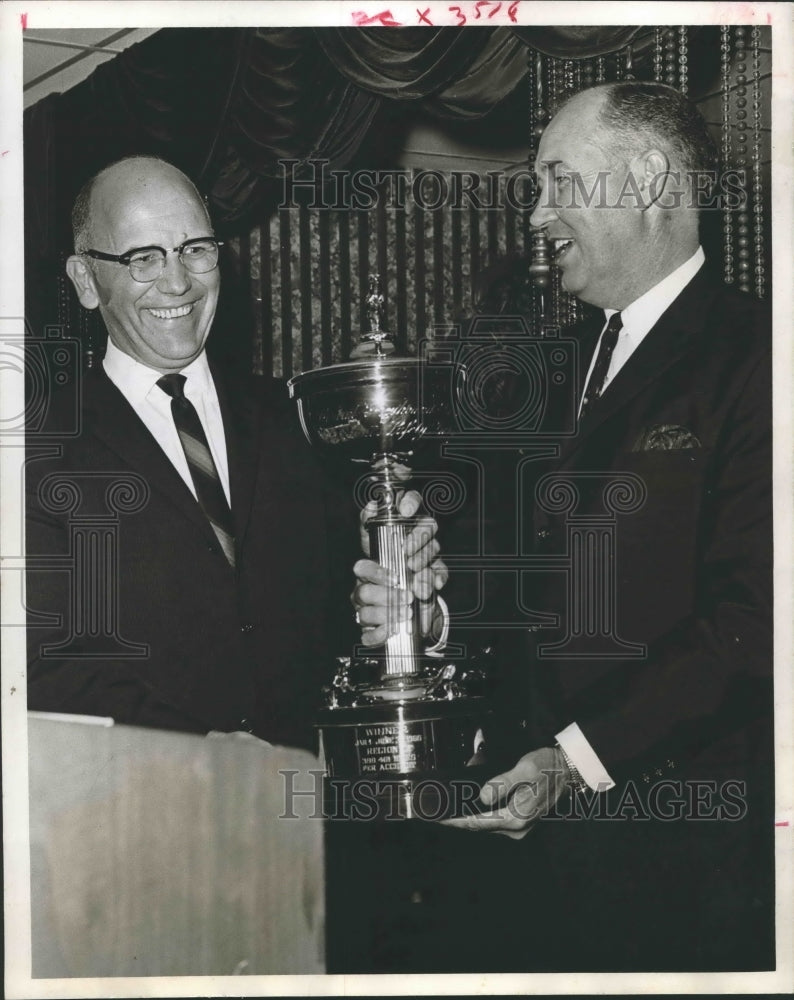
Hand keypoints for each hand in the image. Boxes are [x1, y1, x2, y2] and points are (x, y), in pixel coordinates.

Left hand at [352, 490, 447, 646]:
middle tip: (405, 549)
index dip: (412, 502)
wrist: (383, 575)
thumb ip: (368, 519)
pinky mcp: (435, 566)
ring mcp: (430, 548)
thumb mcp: (369, 534)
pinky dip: (439, 577)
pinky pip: (442, 570)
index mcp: (406, 516)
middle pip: (428, 525)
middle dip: (418, 537)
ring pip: (434, 548)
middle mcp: (421, 529)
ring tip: (411, 568)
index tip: (405, 511)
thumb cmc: (378, 548)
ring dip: (424, 558)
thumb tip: (371, 506)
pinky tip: (435, 584)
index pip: (414, 500)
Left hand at [440, 747, 570, 839]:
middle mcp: (517, 828)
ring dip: (469, 818)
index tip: (439, 819)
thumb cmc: (547, 767)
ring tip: (450, 810)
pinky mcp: (520, 822)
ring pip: (486, 825)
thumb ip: (502, 783)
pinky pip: (495, 822)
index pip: (478, 822)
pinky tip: (470, 808)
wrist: (566, 770)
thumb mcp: (524, 769)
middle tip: (439, 813)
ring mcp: (519, 827)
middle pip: (480, 826)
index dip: (456, 821)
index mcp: (516, 817)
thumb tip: (482, 797)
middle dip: (459, 820)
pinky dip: (481, 816)